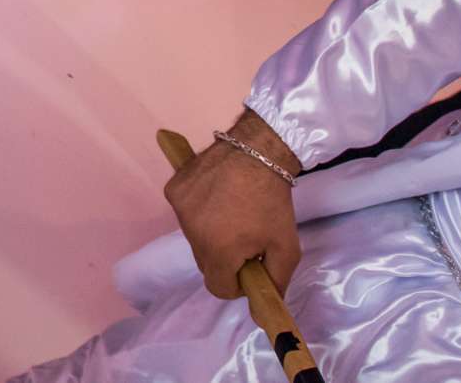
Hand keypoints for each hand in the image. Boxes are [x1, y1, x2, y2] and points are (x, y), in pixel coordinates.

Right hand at [165, 110, 301, 299]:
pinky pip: (184, 213)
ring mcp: (179, 209)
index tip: (249, 266)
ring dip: (210, 234)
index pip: (217, 287)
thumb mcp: (287, 246)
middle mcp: (192, 233)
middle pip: (205, 263)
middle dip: (224, 258)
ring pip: (194, 238)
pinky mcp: (173, 189)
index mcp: (219, 251)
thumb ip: (276, 281)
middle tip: (243, 237)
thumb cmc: (273, 201)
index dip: (235, 283)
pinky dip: (197, 211)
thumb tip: (263, 311)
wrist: (256, 150)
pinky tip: (215, 195)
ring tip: (230, 211)